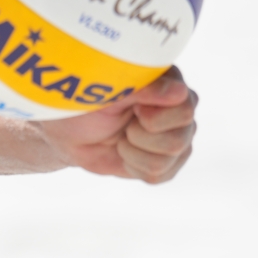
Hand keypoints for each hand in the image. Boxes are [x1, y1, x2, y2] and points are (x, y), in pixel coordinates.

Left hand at [35, 67, 198, 183]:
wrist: (71, 132)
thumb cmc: (88, 103)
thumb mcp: (110, 90)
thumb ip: (145, 88)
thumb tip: (179, 92)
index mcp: (171, 83)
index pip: (185, 109)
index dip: (152, 117)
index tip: (132, 109)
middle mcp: (180, 109)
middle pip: (177, 140)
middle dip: (138, 136)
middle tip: (125, 124)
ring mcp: (179, 136)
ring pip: (166, 160)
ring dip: (132, 151)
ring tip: (121, 138)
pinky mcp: (170, 161)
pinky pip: (158, 175)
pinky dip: (133, 166)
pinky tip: (125, 153)